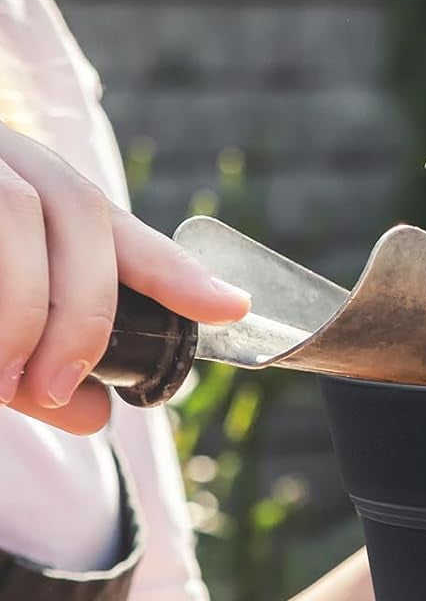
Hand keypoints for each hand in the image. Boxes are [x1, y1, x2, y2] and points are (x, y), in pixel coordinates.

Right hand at [0, 123, 249, 434]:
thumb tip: (95, 416)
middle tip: (59, 390)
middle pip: (72, 212)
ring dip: (21, 306)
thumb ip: (35, 370)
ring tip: (8, 380)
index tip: (230, 309)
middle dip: (81, 310)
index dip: (172, 267)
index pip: (108, 221)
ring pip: (14, 212)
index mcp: (26, 184)